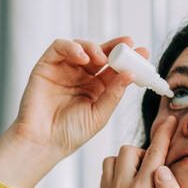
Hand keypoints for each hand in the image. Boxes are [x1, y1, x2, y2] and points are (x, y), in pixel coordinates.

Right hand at [5, 36, 148, 158]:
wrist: (43, 142)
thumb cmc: (70, 134)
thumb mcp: (99, 115)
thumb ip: (114, 94)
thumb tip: (131, 75)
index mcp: (97, 88)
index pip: (115, 68)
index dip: (130, 59)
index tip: (143, 53)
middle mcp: (82, 76)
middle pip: (101, 53)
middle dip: (116, 47)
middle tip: (127, 44)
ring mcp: (65, 69)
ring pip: (82, 47)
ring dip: (95, 47)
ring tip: (103, 58)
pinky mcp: (47, 65)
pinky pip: (59, 47)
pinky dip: (72, 47)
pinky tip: (83, 57)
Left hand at [101, 115, 187, 187]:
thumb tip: (161, 167)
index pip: (154, 152)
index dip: (164, 134)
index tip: (170, 120)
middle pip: (128, 150)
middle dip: (144, 152)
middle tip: (155, 167)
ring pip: (113, 159)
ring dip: (128, 161)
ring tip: (141, 175)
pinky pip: (105, 172)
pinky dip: (117, 171)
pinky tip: (131, 183)